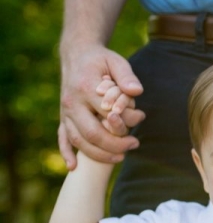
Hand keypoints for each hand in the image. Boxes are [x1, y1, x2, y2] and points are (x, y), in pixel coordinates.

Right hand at [59, 45, 144, 169]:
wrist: (76, 55)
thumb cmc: (101, 60)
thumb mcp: (116, 61)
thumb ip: (127, 76)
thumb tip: (137, 92)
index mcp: (86, 87)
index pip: (107, 112)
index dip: (125, 119)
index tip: (140, 117)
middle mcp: (72, 102)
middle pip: (91, 132)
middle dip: (114, 144)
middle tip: (134, 144)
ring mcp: (65, 111)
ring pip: (78, 140)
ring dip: (98, 154)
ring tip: (120, 157)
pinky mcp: (62, 117)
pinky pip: (62, 138)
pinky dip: (66, 153)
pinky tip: (74, 167)